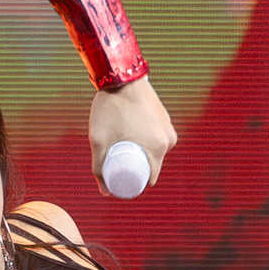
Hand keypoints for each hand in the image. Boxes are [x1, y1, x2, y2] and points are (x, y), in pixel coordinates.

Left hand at [87, 76, 175, 196]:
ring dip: (141, 153)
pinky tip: (132, 139)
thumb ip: (99, 168)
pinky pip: (157, 137)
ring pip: (155, 150)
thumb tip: (105, 193)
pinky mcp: (165, 117)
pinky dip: (146, 140)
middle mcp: (169, 139)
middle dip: (137, 169)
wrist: (121, 76)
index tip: (119, 181)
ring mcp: (168, 127)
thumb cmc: (109, 108)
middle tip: (115, 165)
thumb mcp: (99, 141)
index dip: (135, 184)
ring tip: (120, 150)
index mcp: (158, 148)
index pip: (150, 178)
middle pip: (153, 164)